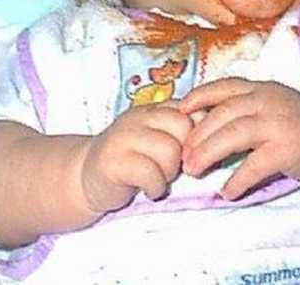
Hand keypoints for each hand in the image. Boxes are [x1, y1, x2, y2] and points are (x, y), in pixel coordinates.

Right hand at [78, 101, 192, 213]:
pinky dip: (155, 187)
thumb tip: (215, 133)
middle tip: (173, 168)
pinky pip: (149, 173)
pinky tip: (149, 190)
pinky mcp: (112, 161)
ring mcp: (123, 136)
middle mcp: (139, 117)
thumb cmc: (132, 161)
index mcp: (154, 109)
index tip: (190, 153)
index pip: (192, 110)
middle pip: (183, 127)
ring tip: (158, 178)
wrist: (83, 178)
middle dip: (185, 153)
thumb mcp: (158, 139)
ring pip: (169, 150)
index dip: (199, 135)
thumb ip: (182, 131)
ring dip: (169, 172)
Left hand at [179, 79, 299, 199]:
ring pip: (235, 134)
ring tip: (194, 170)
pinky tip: (227, 191)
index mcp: (260, 89)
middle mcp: (268, 101)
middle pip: (223, 113)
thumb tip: (198, 122)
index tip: (178, 111)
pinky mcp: (288, 149)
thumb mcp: (268, 104)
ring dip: (209, 153)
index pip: (224, 87)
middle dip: (197, 135)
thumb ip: (240, 108)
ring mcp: (279, 124)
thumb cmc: (295, 124)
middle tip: (182, 157)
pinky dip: (238, 179)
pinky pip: (255, 164)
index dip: (198, 97)